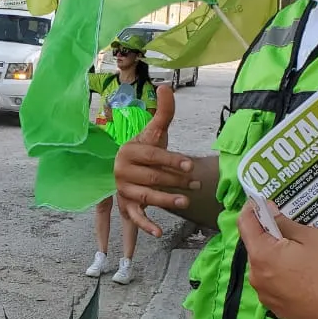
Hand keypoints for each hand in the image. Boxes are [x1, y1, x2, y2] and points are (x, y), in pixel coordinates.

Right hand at [114, 85, 195, 236]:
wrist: (133, 167)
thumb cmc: (148, 149)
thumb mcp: (156, 131)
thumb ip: (163, 111)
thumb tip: (166, 86)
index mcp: (128, 150)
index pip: (153, 156)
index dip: (172, 160)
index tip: (190, 166)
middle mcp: (121, 170)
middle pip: (153, 177)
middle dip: (176, 180)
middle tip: (196, 183)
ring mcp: (123, 189)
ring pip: (147, 196)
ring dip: (166, 200)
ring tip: (185, 201)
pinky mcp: (126, 206)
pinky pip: (134, 218)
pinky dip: (145, 226)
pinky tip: (158, 233)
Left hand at [237, 199, 317, 318]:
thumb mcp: (311, 236)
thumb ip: (284, 223)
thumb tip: (269, 212)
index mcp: (261, 255)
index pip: (245, 224)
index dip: (252, 209)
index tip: (262, 203)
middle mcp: (256, 277)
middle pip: (255, 247)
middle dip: (267, 235)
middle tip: (288, 228)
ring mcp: (266, 297)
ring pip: (264, 268)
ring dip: (274, 257)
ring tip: (299, 255)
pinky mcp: (278, 310)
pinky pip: (274, 286)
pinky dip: (281, 276)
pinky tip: (301, 276)